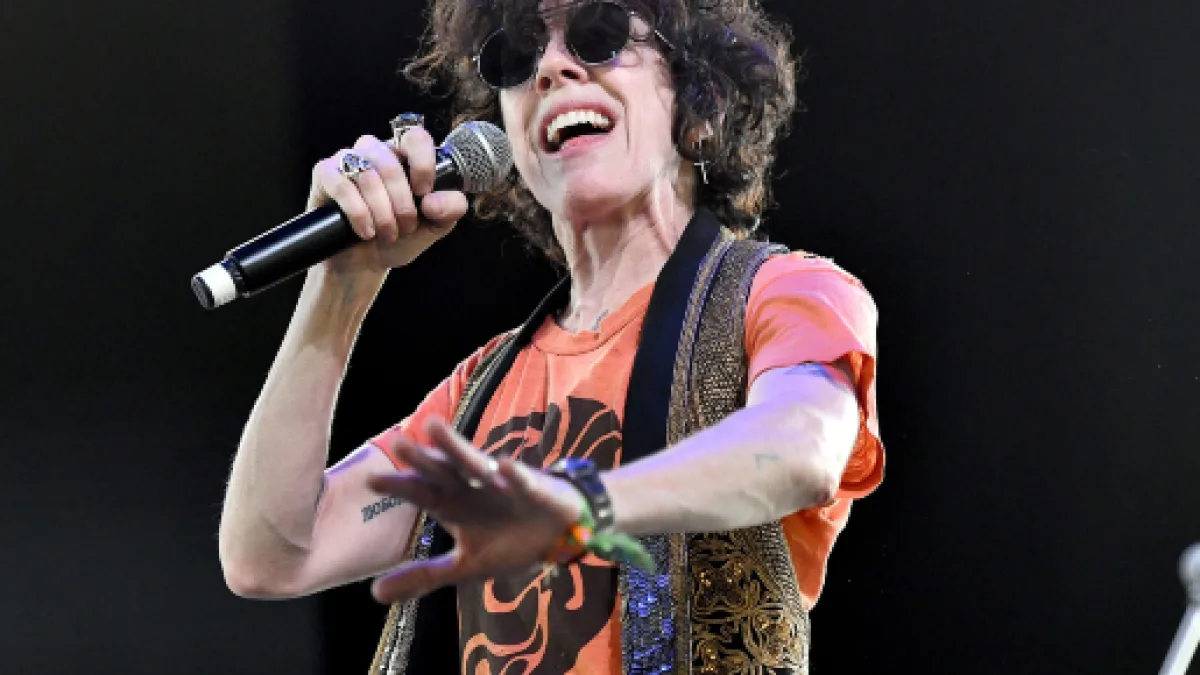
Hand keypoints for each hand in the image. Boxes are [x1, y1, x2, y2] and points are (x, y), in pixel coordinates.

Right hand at [306, 127, 468, 276]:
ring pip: (367, 174)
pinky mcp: (324, 173)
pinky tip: (365, 231)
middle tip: (405, 228)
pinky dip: (358, 212)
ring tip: (386, 234)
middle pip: (390, 163)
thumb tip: (433, 200)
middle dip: (402, 203)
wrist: (364, 263)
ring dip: (381, 212)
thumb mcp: (435, 227)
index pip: (415, 137)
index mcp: (404, 156)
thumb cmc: (398, 238)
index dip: (423, 164)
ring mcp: (347, 159)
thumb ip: (449, 209)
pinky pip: (341, 184)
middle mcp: (375, 151)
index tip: (424, 193)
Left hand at [366, 417, 583, 604]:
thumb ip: (423, 575)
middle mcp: (471, 488)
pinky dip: (514, 474)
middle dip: (422, 458)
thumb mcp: (464, 566)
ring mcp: (501, 484)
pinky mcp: (533, 487)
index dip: (399, 486)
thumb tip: (374, 594)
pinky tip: (503, 465)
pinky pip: (522, 480)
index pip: (420, 493)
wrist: (558, 533)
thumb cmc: (507, 542)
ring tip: (435, 426)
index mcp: (453, 504)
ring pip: (475, 463)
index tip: (370, 482)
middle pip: (442, 471)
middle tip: (399, 443)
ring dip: (456, 447)